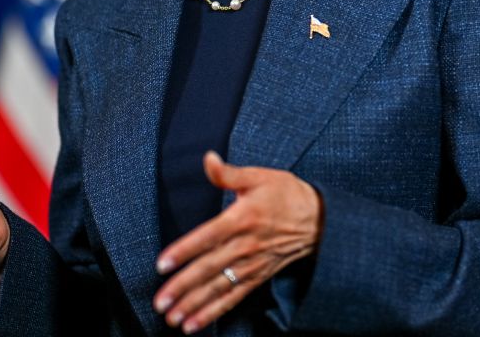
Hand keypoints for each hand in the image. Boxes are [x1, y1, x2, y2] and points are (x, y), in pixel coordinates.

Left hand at [153, 151, 322, 333]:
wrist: (319, 219)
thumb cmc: (286, 195)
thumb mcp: (259, 177)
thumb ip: (229, 174)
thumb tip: (207, 159)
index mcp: (242, 218)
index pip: (208, 237)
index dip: (184, 250)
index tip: (163, 264)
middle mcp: (246, 245)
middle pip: (209, 268)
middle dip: (183, 286)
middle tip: (160, 301)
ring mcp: (252, 264)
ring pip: (219, 287)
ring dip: (194, 304)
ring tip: (172, 318)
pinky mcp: (258, 276)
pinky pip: (233, 298)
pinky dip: (214, 312)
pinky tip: (194, 323)